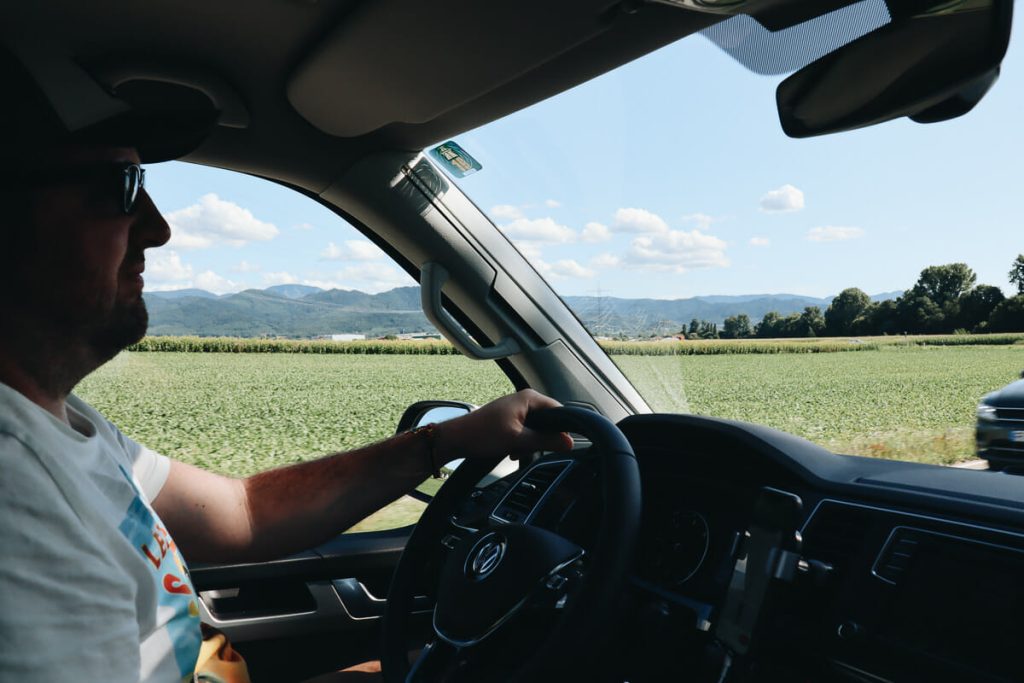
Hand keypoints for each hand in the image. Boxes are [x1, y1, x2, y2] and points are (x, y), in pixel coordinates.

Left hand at [434, 389, 573, 462]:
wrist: (456, 439)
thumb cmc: (481, 434)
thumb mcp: (517, 440)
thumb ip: (546, 440)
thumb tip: (569, 442)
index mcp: (529, 398)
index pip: (559, 411)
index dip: (561, 429)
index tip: (558, 444)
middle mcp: (524, 401)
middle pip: (548, 422)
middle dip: (541, 440)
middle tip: (529, 449)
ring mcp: (516, 410)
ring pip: (536, 430)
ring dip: (529, 444)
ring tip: (515, 451)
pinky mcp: (510, 420)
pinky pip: (525, 433)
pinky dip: (521, 443)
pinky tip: (511, 451)